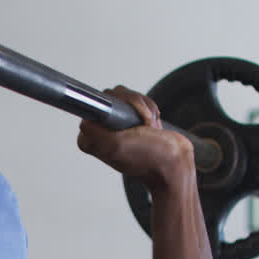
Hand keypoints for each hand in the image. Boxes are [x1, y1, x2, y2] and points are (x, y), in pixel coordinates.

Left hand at [76, 86, 195, 193]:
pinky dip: (148, 109)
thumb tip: (84, 121)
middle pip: (110, 97)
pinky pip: (137, 101)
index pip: (93, 107)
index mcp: (90, 140)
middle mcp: (100, 132)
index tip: (128, 120)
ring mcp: (116, 125)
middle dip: (132, 105)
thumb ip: (94, 132)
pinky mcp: (130, 120)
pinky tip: (153, 124)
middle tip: (143, 122)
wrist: (174, 161)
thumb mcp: (116, 145)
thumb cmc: (149, 156)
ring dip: (143, 107)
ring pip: (125, 96)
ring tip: (150, 126)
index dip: (115, 107)